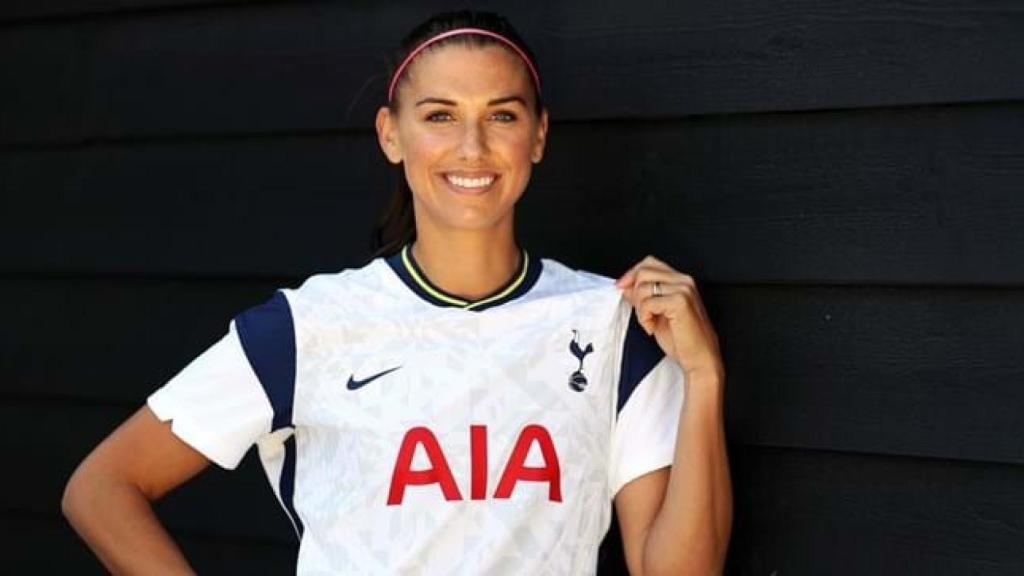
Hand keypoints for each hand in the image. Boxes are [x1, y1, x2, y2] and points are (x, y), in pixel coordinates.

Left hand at [615, 255, 723, 378]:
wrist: (699, 358)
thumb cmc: (682, 339)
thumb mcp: (656, 312)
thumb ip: (642, 296)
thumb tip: (624, 285)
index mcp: (680, 280)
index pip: (649, 263)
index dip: (631, 273)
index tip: (621, 286)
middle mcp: (684, 281)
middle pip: (643, 272)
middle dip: (635, 294)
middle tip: (643, 314)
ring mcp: (684, 289)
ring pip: (643, 288)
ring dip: (640, 310)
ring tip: (650, 323)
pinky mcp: (680, 302)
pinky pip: (647, 303)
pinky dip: (644, 318)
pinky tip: (653, 328)